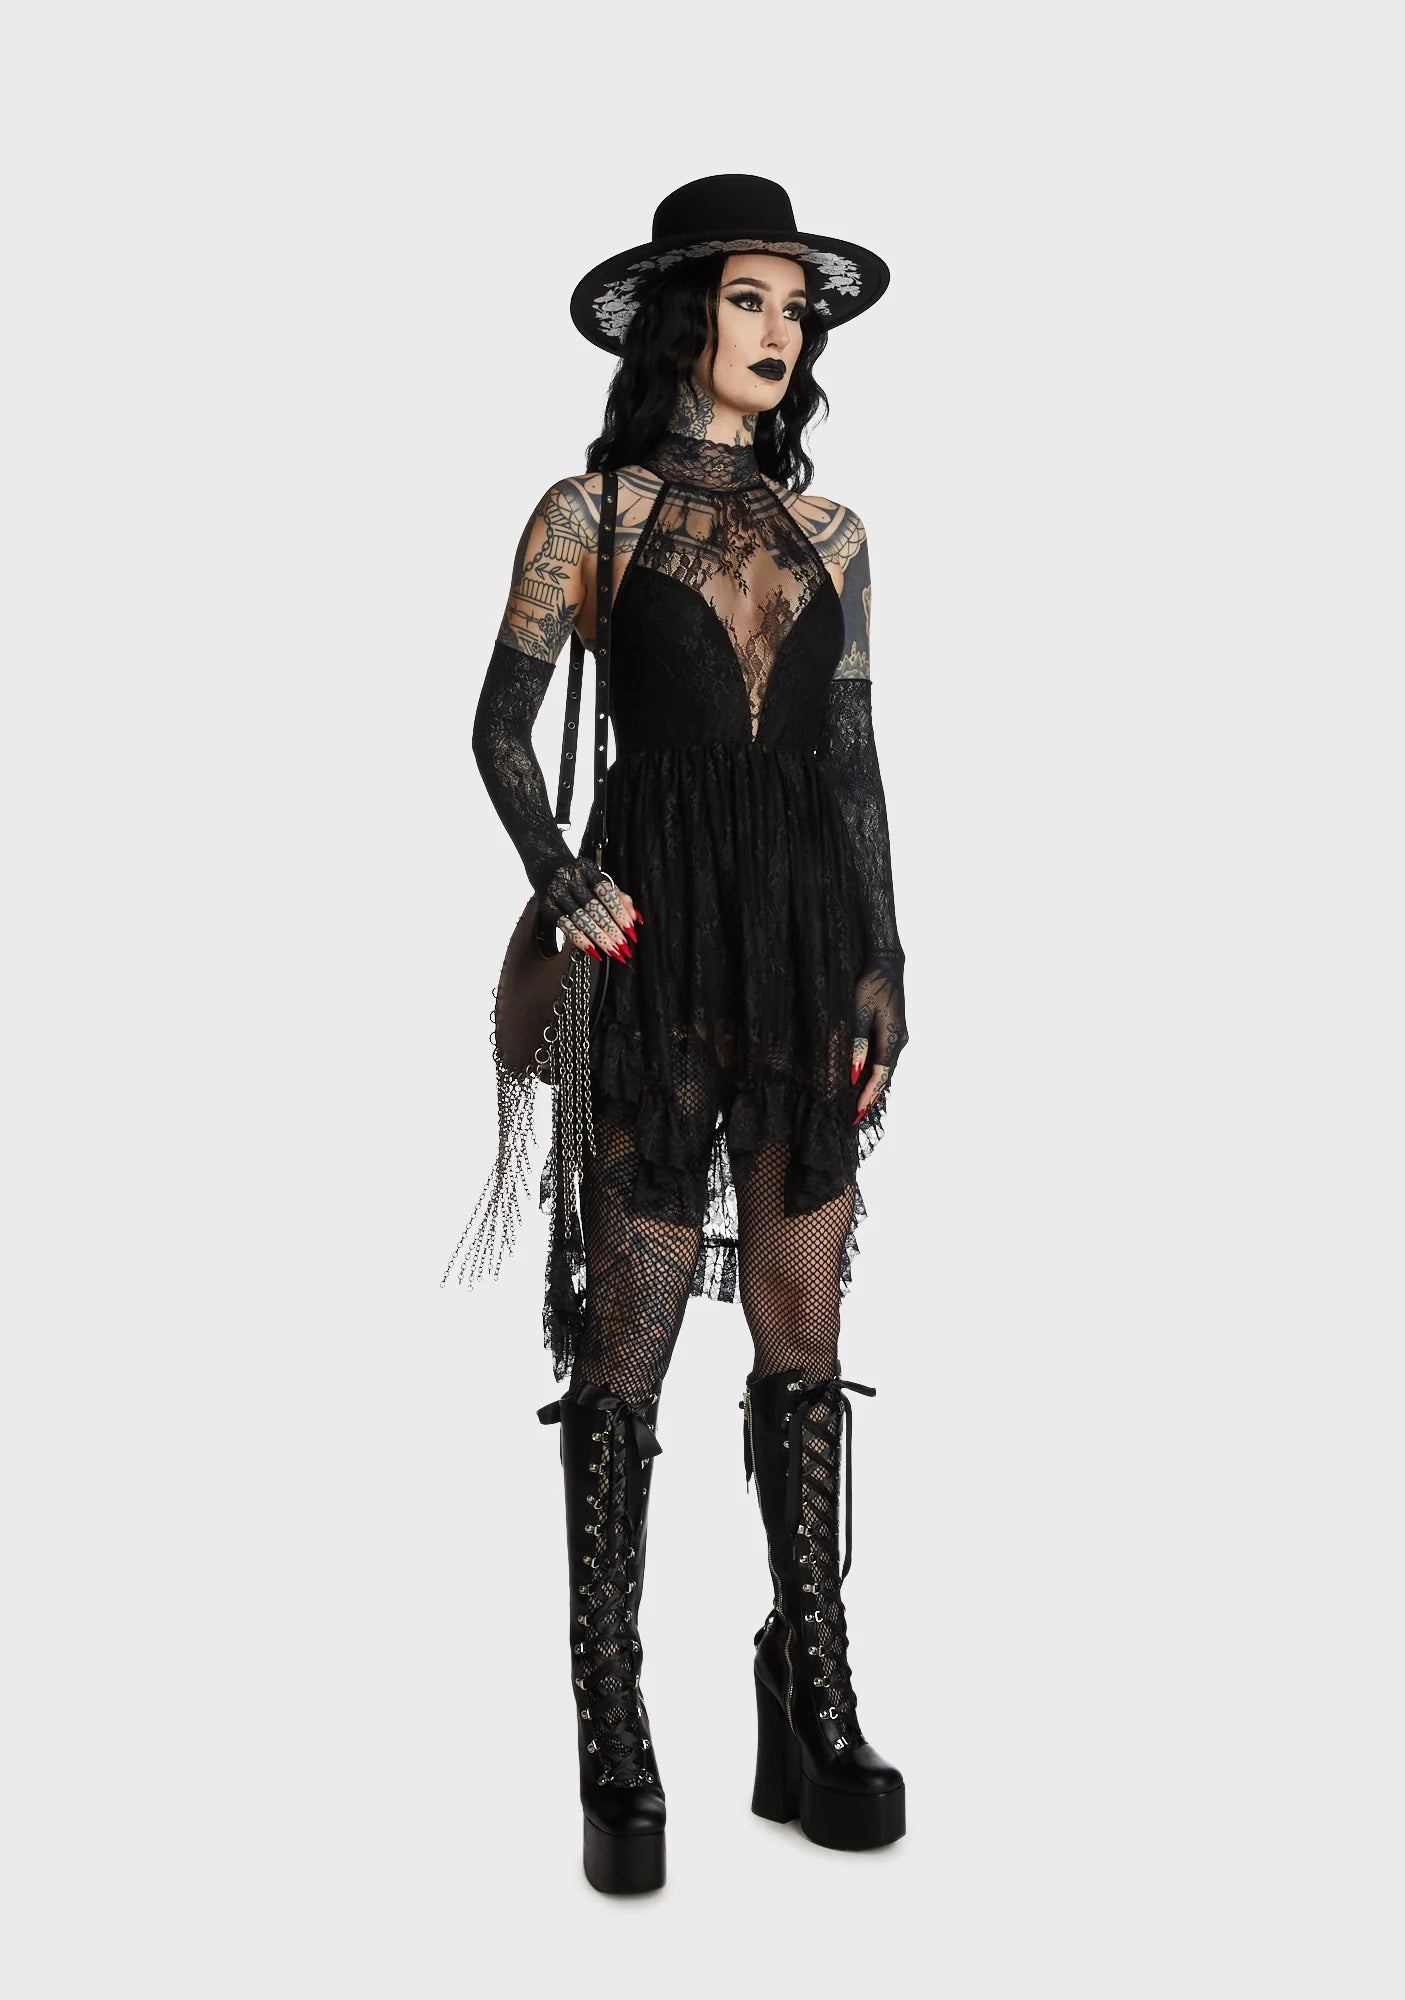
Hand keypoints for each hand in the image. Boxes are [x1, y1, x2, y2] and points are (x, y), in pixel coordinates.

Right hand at [537, 857, 641, 962]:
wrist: (545, 864)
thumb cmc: (579, 876)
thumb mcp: (599, 879)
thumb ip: (618, 896)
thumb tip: (635, 917)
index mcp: (588, 871)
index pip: (606, 893)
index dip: (620, 912)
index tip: (631, 930)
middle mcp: (571, 881)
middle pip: (594, 908)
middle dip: (611, 930)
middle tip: (624, 947)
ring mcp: (558, 894)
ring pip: (580, 919)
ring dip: (598, 938)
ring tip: (612, 951)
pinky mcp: (547, 907)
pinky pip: (564, 926)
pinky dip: (579, 939)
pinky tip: (592, 951)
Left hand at [850, 956, 907, 1120]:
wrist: (887, 966)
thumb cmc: (870, 986)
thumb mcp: (859, 1014)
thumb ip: (857, 1044)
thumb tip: (854, 1073)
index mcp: (893, 1038)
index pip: (880, 1074)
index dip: (868, 1094)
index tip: (858, 1111)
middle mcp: (900, 1041)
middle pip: (886, 1075)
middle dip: (872, 1095)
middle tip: (857, 1115)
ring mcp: (901, 1036)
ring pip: (887, 1067)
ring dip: (875, 1085)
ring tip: (861, 1103)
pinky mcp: (897, 1031)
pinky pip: (887, 1057)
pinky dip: (878, 1071)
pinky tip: (868, 1078)